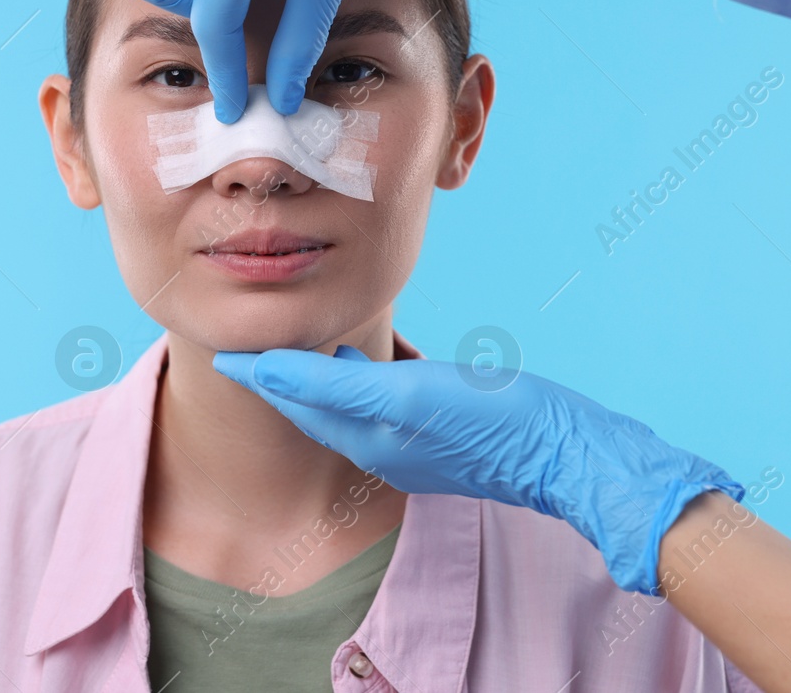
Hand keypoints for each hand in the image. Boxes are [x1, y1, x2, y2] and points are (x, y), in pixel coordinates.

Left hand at [212, 344, 742, 594]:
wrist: (568, 452)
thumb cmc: (490, 421)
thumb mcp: (405, 395)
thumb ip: (332, 382)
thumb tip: (265, 370)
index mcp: (365, 438)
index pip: (294, 401)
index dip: (257, 372)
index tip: (221, 345)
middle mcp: (382, 447)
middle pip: (314, 406)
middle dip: (280, 376)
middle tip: (249, 338)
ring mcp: (414, 443)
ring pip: (346, 405)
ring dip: (317, 376)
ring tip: (297, 343)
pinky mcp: (443, 434)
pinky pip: (380, 404)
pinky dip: (358, 380)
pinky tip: (365, 359)